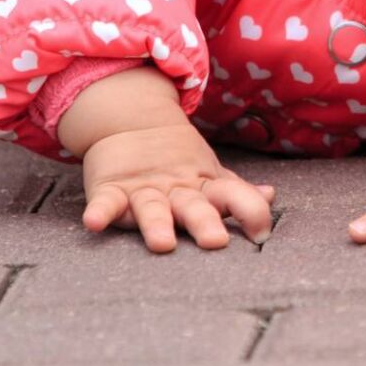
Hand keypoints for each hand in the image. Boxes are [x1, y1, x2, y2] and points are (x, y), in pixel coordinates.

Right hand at [80, 120, 275, 252]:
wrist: (131, 123)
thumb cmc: (177, 163)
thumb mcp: (209, 175)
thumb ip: (237, 192)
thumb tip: (270, 196)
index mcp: (204, 187)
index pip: (233, 196)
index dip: (250, 211)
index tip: (262, 234)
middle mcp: (176, 190)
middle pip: (193, 206)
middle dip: (205, 222)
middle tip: (215, 241)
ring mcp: (142, 189)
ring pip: (152, 207)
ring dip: (156, 223)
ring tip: (161, 242)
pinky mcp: (111, 188)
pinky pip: (105, 202)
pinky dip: (100, 211)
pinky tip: (95, 222)